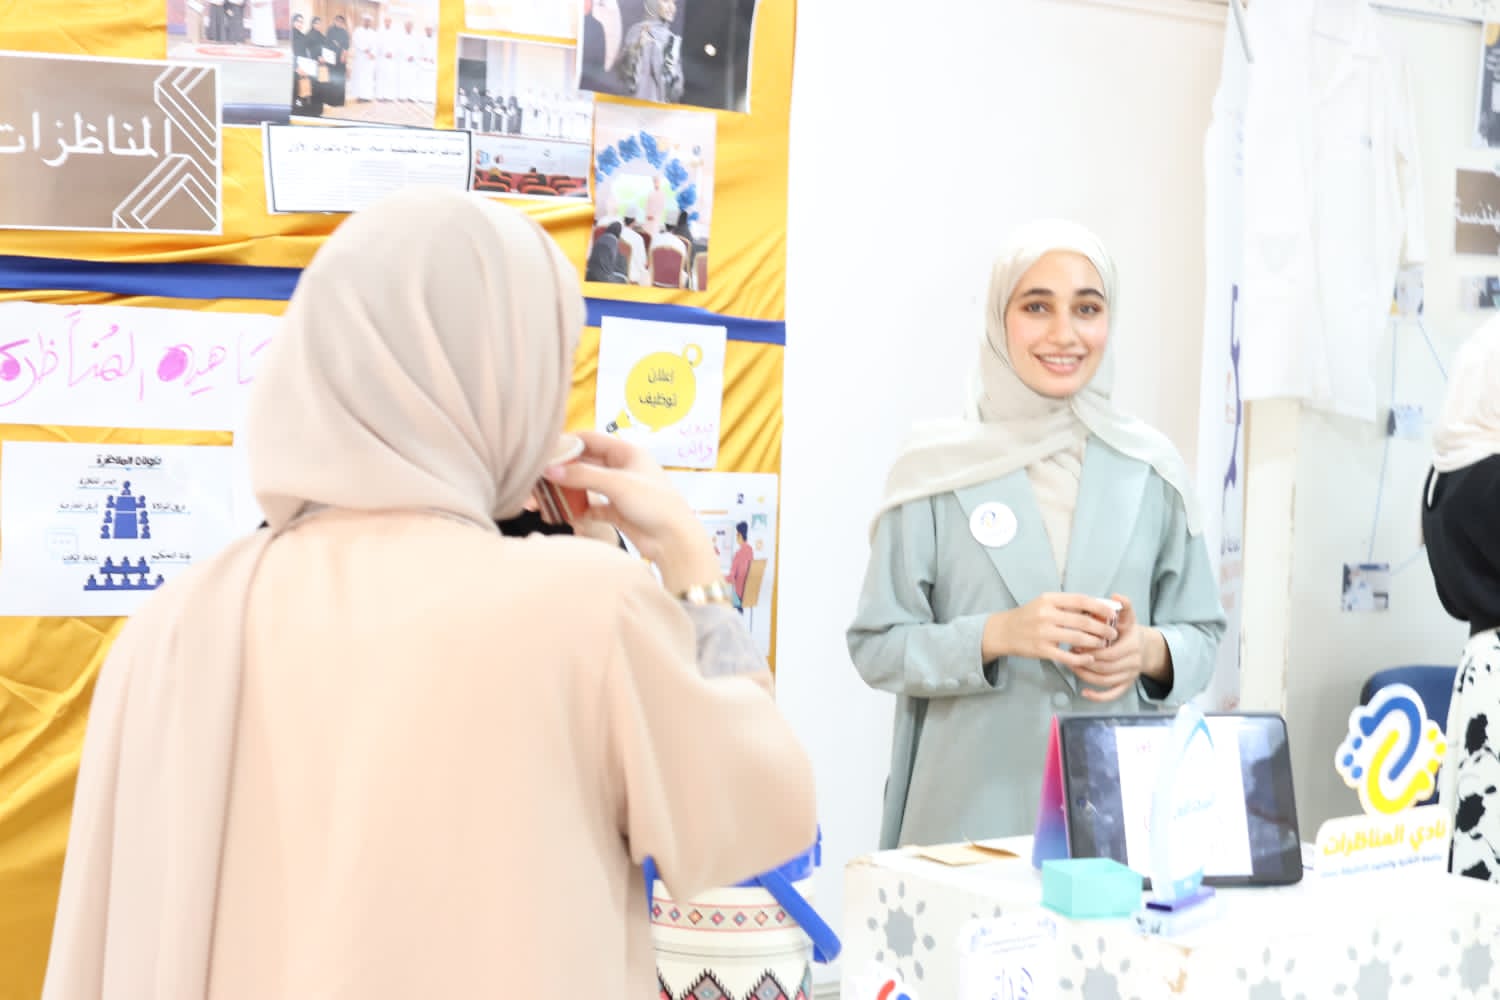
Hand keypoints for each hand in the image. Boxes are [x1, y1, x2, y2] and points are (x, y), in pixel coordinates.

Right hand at [542, 430, 717, 592]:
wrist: (674, 541)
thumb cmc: (655, 505)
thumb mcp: (617, 484)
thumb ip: (582, 475)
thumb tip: (550, 469)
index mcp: (627, 452)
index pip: (590, 439)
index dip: (567, 443)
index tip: (544, 451)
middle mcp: (622, 468)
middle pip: (585, 462)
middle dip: (563, 469)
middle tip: (539, 477)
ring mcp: (619, 491)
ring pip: (586, 485)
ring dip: (568, 490)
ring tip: (546, 497)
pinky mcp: (617, 512)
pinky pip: (591, 506)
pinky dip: (579, 509)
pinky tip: (566, 513)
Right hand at [981, 592, 1118, 669]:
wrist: (1004, 631)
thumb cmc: (1030, 616)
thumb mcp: (1045, 603)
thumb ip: (1067, 605)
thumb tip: (1097, 608)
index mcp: (1049, 599)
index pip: (1081, 600)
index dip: (1100, 607)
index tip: (1112, 614)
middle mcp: (1046, 614)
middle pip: (1083, 621)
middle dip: (1103, 628)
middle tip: (1113, 633)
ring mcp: (1043, 633)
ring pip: (1078, 638)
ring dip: (1096, 642)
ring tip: (1104, 644)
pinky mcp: (1041, 650)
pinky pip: (1067, 656)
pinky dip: (1082, 658)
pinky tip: (1090, 658)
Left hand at [1071, 594, 1171, 701]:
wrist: (1144, 646)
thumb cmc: (1127, 630)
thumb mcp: (1127, 616)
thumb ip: (1123, 606)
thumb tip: (1116, 595)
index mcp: (1133, 644)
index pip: (1110, 651)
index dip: (1091, 650)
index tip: (1076, 644)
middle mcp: (1134, 662)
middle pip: (1106, 667)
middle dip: (1086, 662)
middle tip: (1070, 654)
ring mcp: (1130, 675)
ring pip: (1106, 680)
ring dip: (1086, 675)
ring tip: (1072, 665)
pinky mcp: (1126, 685)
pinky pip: (1113, 694)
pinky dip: (1098, 696)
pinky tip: (1084, 692)